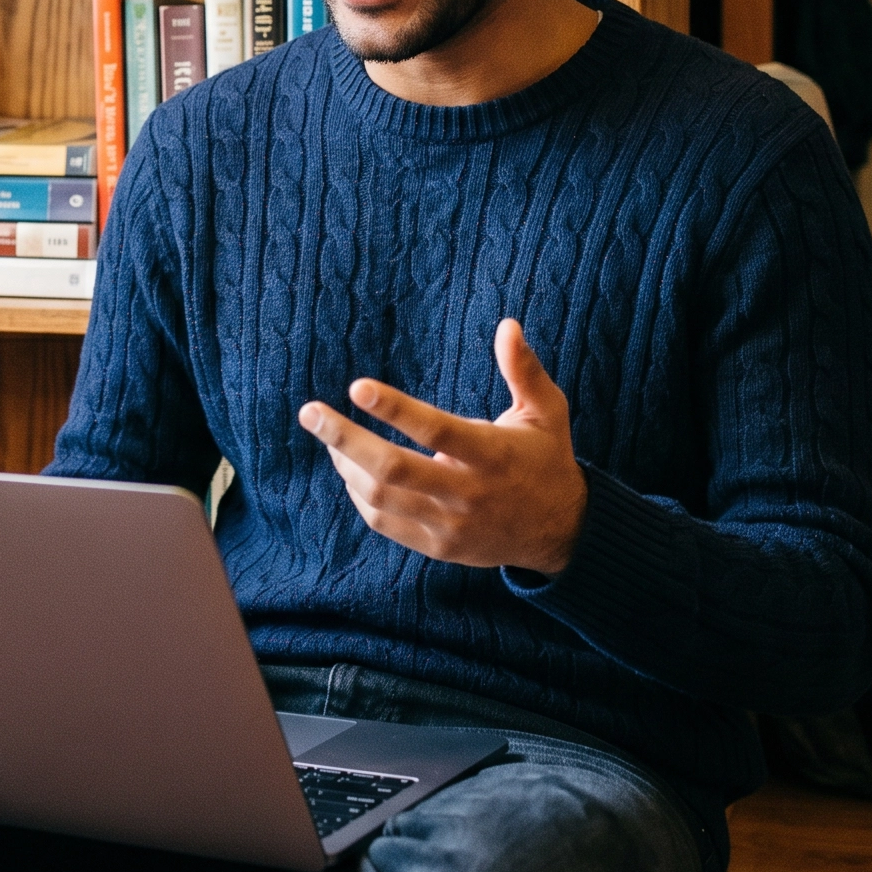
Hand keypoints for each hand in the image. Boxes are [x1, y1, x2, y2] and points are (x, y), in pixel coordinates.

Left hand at [297, 319, 589, 575]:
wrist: (560, 532)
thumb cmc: (546, 459)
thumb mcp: (547, 412)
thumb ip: (524, 370)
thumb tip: (508, 325)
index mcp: (492, 455)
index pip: (435, 431)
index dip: (394, 409)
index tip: (356, 387)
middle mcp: (468, 493)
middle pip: (392, 469)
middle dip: (344, 439)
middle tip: (310, 412)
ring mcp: (450, 524)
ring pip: (380, 498)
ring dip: (346, 465)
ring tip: (328, 435)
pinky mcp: (438, 546)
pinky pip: (384, 522)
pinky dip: (359, 495)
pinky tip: (349, 468)